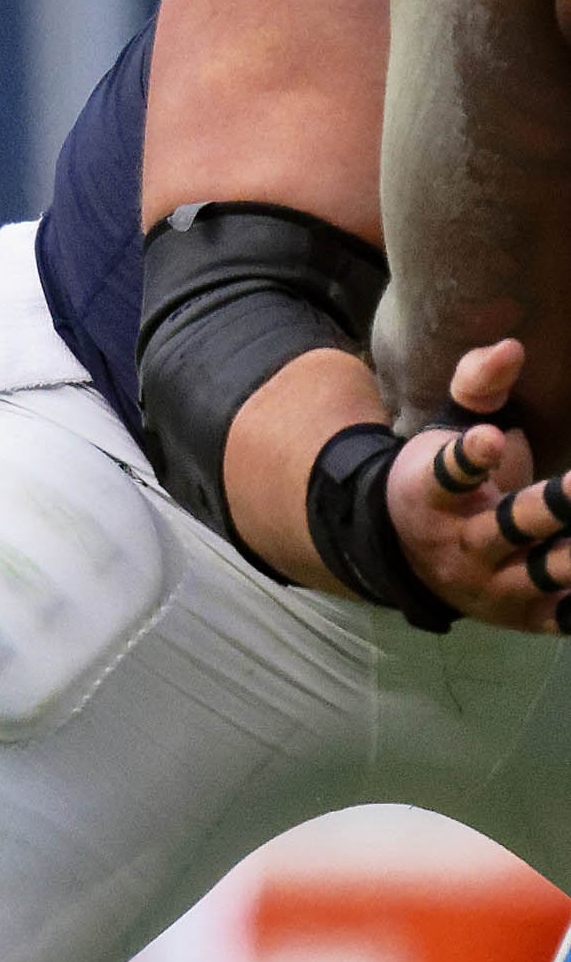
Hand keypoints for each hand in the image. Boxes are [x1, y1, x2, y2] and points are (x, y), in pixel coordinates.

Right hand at [397, 338, 570, 628]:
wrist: (407, 561)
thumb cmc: (441, 481)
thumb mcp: (445, 429)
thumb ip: (478, 386)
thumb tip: (512, 347)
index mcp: (432, 494)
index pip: (448, 474)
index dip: (469, 457)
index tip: (492, 438)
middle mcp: (460, 545)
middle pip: (510, 526)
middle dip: (553, 506)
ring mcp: (492, 585)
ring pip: (545, 572)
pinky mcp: (521, 614)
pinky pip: (561, 615)